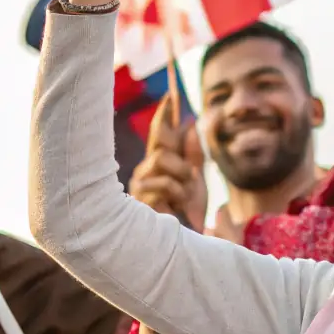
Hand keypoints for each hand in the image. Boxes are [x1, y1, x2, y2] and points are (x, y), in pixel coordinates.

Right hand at [129, 94, 207, 231]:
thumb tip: (191, 124)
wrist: (185, 238)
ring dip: (181, 178)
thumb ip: (193, 152)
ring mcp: (140, 180)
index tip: (172, 95)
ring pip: (162, 159)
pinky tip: (173, 206)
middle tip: (192, 179)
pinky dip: (175, 192)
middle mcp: (147, 167)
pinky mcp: (137, 196)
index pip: (162, 132)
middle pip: (160, 139)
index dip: (165, 113)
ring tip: (183, 197)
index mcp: (161, 161)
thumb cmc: (188, 209)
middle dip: (181, 156)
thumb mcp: (196, 177)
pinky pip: (161, 181)